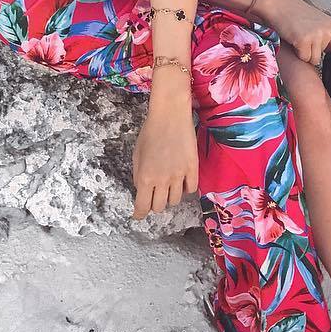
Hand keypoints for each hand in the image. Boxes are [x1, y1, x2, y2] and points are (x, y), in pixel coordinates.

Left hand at [132, 74, 197, 219]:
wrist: (170, 116)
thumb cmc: (150, 132)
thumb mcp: (136, 154)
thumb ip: (138, 175)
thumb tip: (141, 190)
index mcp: (144, 177)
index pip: (142, 207)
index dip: (139, 214)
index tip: (139, 215)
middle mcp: (162, 180)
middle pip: (159, 207)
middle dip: (154, 204)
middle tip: (154, 196)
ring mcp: (179, 175)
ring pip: (175, 200)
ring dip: (169, 197)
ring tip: (168, 187)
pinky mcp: (193, 168)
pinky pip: (191, 189)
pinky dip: (185, 189)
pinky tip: (182, 182)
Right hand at [252, 0, 330, 66]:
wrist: (279, 4)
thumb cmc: (295, 13)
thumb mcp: (318, 22)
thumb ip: (327, 36)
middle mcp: (327, 31)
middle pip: (323, 57)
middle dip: (313, 51)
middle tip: (304, 37)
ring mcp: (316, 35)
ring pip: (313, 60)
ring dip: (304, 53)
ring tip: (299, 37)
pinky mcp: (304, 40)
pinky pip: (303, 58)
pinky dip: (297, 52)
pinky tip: (294, 39)